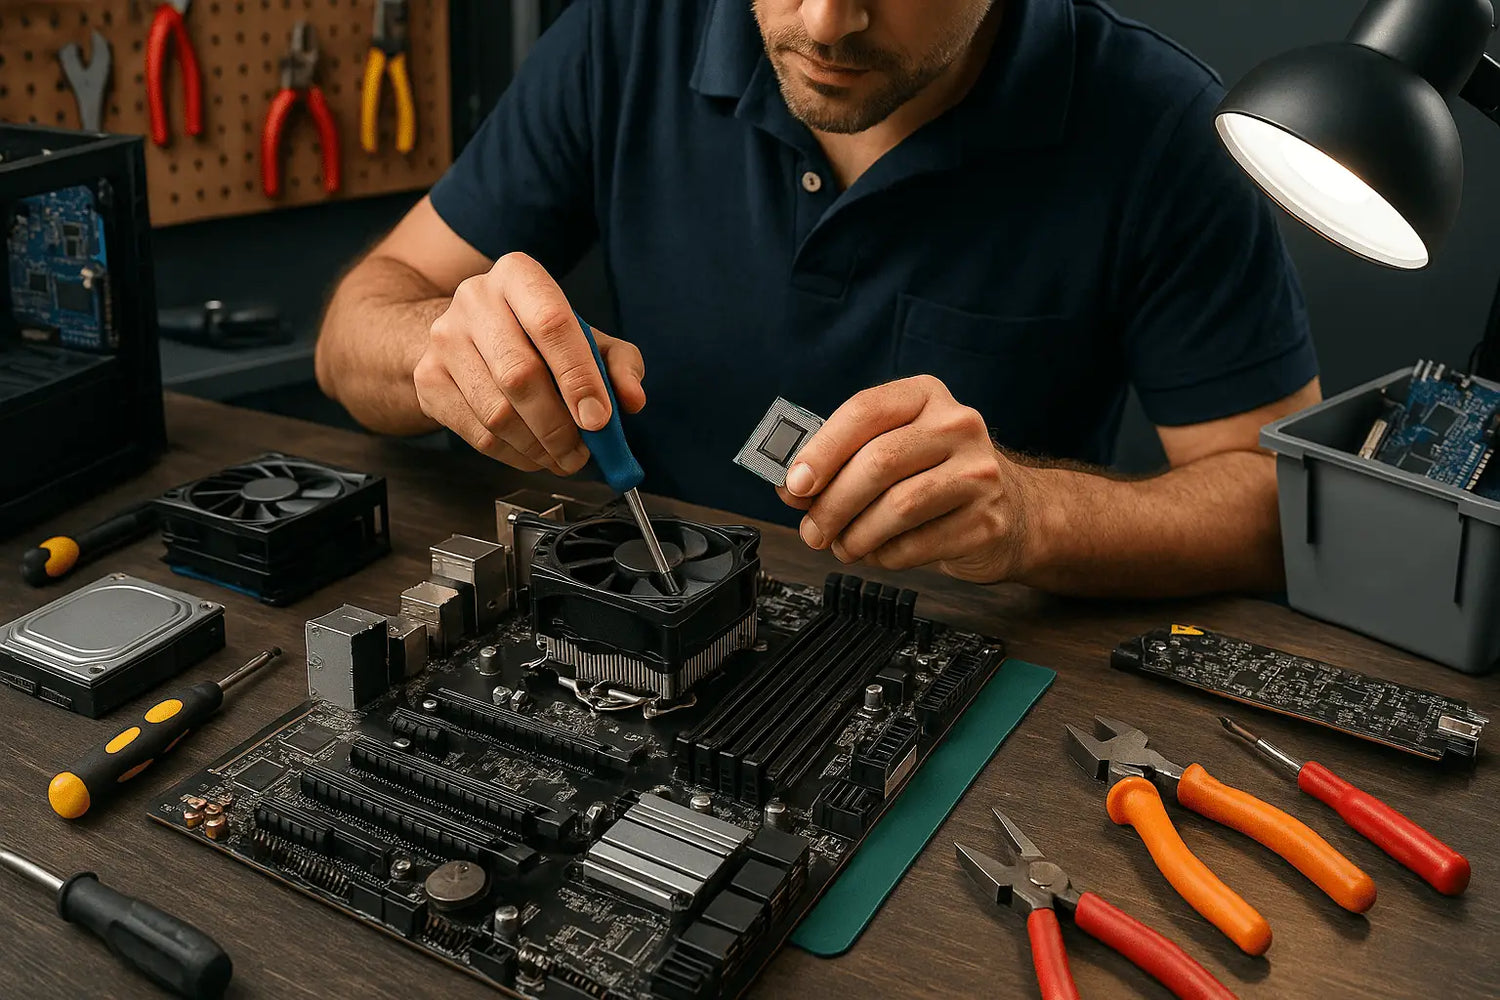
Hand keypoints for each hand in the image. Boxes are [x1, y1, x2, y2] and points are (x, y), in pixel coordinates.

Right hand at [414, 251, 644, 473]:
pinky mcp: (428, 378)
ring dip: (538, 448)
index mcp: (518, 274)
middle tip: (582, 453)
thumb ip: (619, 363)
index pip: (551, 324)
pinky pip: (476, 433)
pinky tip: (534, 455)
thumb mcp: (586, 337)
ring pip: (497, 412)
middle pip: (520, 375)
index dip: (578, 377)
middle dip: (559, 426)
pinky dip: (513, 455)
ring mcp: (443, 339)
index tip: (599, 420)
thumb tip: (632, 399)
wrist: (467, 335)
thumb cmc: (537, 336)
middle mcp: (474, 299)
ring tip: (563, 458)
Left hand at [776, 375, 1034, 582]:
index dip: (822, 449)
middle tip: (812, 531)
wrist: (1015, 510)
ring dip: (856, 536)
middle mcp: (958, 425)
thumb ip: (839, 465)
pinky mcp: (986, 521)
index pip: (865, 410)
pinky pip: (916, 544)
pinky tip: (879, 553)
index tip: (794, 484)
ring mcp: (979, 472)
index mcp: (925, 396)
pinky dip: (884, 556)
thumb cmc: (936, 476)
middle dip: (832, 504)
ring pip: (897, 507)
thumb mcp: (891, 452)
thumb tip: (791, 488)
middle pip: (878, 462)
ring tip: (844, 546)